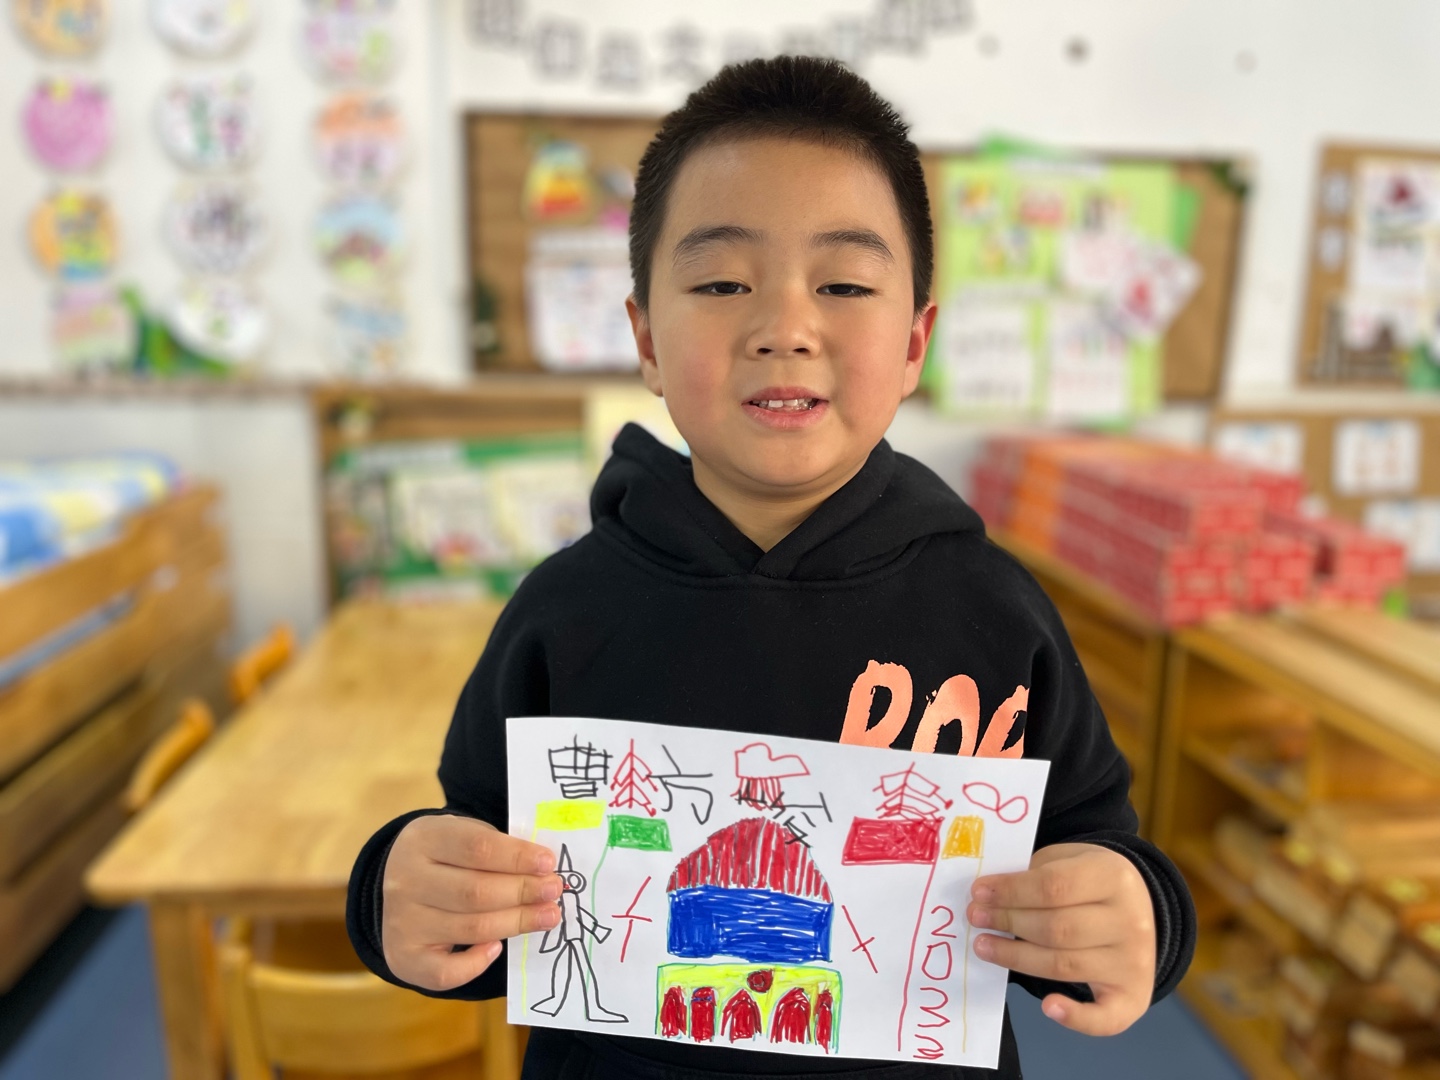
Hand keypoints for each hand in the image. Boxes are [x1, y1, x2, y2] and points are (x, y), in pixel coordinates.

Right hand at [381, 815, 562, 990]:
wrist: (395, 883)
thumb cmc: (446, 856)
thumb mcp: (463, 834)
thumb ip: (498, 848)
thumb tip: (543, 871)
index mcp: (424, 839)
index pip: (477, 847)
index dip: (517, 857)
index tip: (548, 864)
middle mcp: (406, 880)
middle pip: (475, 892)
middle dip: (523, 892)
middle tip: (553, 891)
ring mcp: (402, 922)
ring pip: (470, 929)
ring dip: (516, 923)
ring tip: (547, 916)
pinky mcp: (403, 958)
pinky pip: (446, 972)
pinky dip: (477, 964)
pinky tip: (497, 947)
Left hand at [967, 842, 1155, 1035]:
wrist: (1143, 909)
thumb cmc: (1090, 881)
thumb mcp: (1068, 859)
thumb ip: (1035, 873)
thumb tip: (990, 896)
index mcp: (1114, 876)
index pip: (1054, 885)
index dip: (1011, 891)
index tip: (978, 893)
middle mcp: (1131, 921)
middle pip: (1057, 928)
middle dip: (1008, 922)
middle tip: (975, 918)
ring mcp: (1135, 962)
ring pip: (1064, 966)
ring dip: (1016, 957)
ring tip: (983, 945)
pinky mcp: (1134, 997)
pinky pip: (1105, 1018)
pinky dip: (1076, 1018)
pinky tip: (1048, 1007)